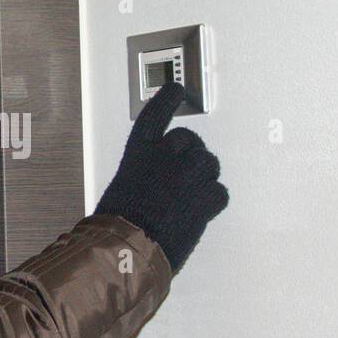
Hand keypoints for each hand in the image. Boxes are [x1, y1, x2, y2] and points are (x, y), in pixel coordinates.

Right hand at [93, 81, 228, 274]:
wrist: (128, 249)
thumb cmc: (117, 223)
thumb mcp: (122, 186)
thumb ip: (145, 174)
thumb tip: (158, 180)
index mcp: (139, 152)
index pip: (156, 114)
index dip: (167, 99)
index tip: (176, 88)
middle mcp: (165, 157)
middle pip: (191, 141)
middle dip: (192, 155)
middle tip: (186, 174)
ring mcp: (188, 176)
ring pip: (210, 165)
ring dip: (204, 178)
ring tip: (190, 197)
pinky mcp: (205, 198)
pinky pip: (220, 192)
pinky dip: (213, 201)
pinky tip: (200, 211)